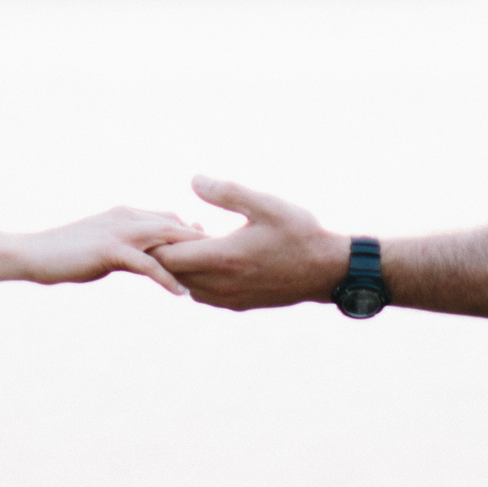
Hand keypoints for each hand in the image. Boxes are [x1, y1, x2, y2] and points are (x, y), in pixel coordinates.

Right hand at [19, 206, 204, 294]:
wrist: (33, 254)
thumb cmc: (67, 255)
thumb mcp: (105, 250)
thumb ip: (129, 252)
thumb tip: (152, 263)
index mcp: (126, 214)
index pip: (169, 219)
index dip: (192, 236)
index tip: (214, 253)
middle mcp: (127, 217)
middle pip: (175, 225)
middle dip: (201, 244)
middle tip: (226, 264)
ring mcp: (120, 231)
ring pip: (166, 240)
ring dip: (191, 258)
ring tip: (214, 276)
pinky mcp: (111, 250)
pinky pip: (147, 264)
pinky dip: (167, 277)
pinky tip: (181, 293)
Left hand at [150, 176, 349, 310]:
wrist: (327, 271)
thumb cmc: (299, 233)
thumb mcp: (266, 204)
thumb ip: (227, 192)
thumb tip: (194, 181)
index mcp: (223, 258)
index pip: (167, 258)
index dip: (160, 240)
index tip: (171, 219)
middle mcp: (221, 285)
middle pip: (173, 274)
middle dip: (171, 251)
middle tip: (183, 224)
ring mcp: (230, 299)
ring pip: (187, 286)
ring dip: (185, 265)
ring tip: (200, 237)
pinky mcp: (239, 305)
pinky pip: (204, 295)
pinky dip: (198, 277)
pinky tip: (215, 255)